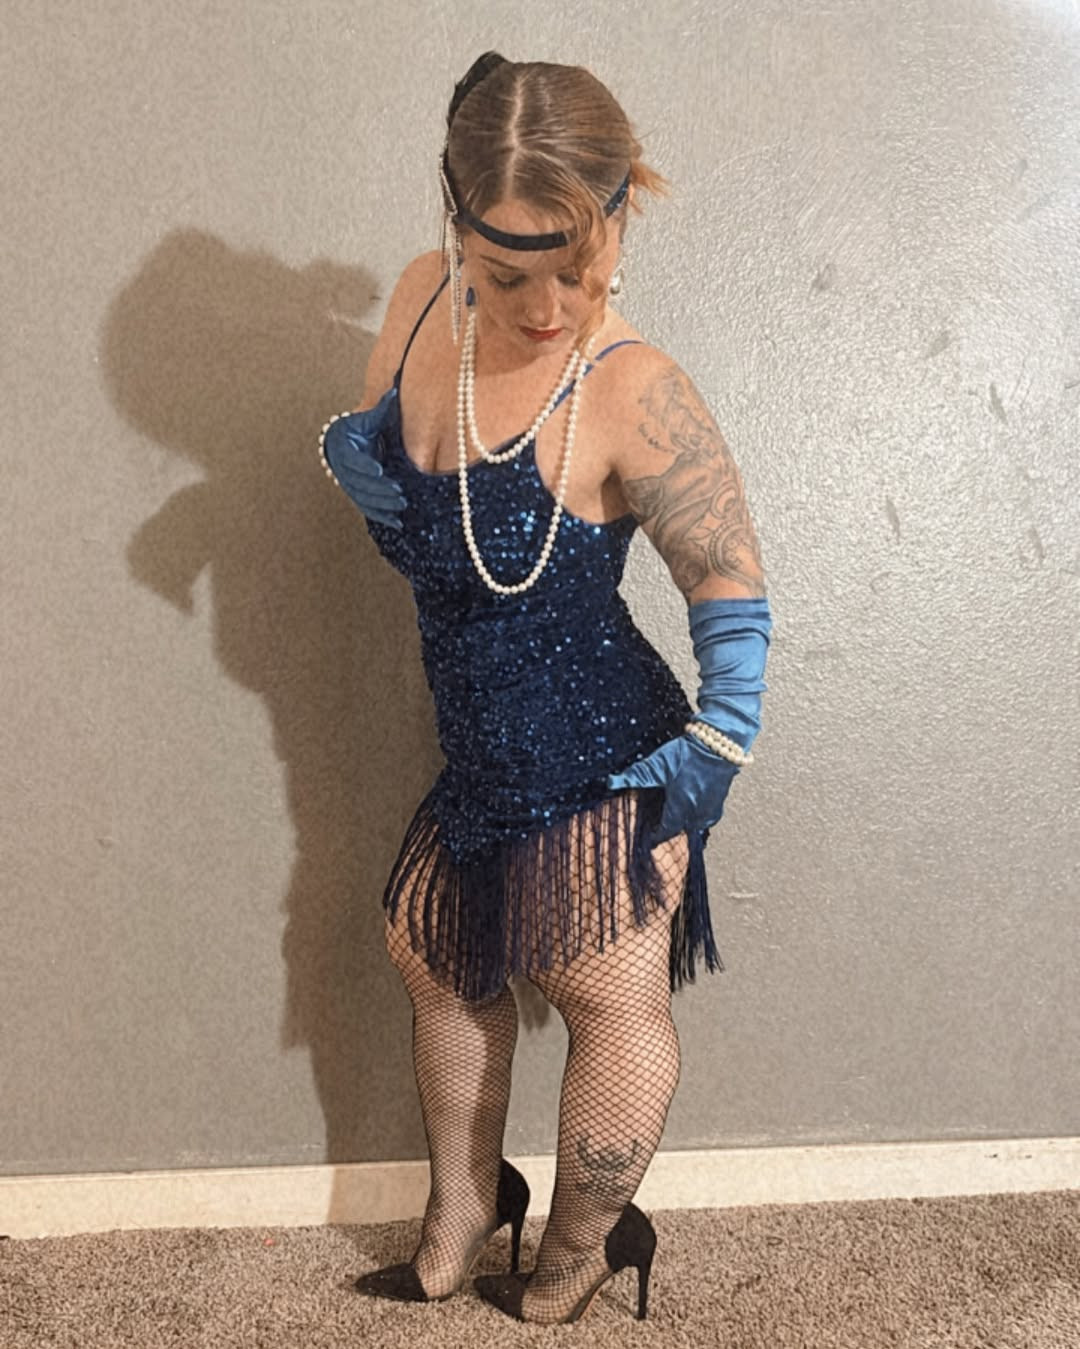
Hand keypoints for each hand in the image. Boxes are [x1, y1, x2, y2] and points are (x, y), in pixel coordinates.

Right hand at [319, 385, 405, 528]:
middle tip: (398, 492)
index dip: (364, 466)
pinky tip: (398, 523)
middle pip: (358, 483)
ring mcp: (348, 483)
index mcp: (342, 447)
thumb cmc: (360, 428)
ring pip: (362, 498)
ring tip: (401, 506)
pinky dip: (382, 517)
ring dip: (381, 504)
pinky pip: (367, 509)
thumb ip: (381, 409)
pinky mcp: (357, 495)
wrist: (346, 443)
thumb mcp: (369, 418)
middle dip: (378, 489)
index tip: (379, 470)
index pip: (352, 459)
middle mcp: (341, 467)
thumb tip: (393, 391)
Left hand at [607, 734, 738, 843]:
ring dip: (685, 823)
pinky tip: (693, 806)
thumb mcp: (657, 765)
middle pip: (681, 830)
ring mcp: (711, 808)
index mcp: (680, 809)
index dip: (656, 836)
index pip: (666, 832)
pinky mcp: (720, 800)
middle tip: (659, 826)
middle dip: (670, 830)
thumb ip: (635, 776)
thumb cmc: (687, 754)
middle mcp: (697, 814)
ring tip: (675, 817)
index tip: (649, 839)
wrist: (719, 743)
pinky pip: (708, 817)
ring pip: (696, 825)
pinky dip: (698, 815)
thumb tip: (611, 782)